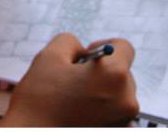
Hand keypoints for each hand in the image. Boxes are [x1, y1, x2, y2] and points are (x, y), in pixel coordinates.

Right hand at [0, 33, 138, 126]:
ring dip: (101, 91)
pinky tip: (79, 113)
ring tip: (74, 99)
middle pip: (122, 72)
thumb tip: (83, 52)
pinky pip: (115, 114)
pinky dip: (100, 110)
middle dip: (100, 71)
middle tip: (73, 80)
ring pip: (118, 94)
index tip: (85, 56)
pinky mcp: (115, 132)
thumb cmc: (40, 100)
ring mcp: (123, 121)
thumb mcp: (50, 55)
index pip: (124, 47)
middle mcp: (127, 99)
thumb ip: (72, 42)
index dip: (103, 45)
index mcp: (115, 75)